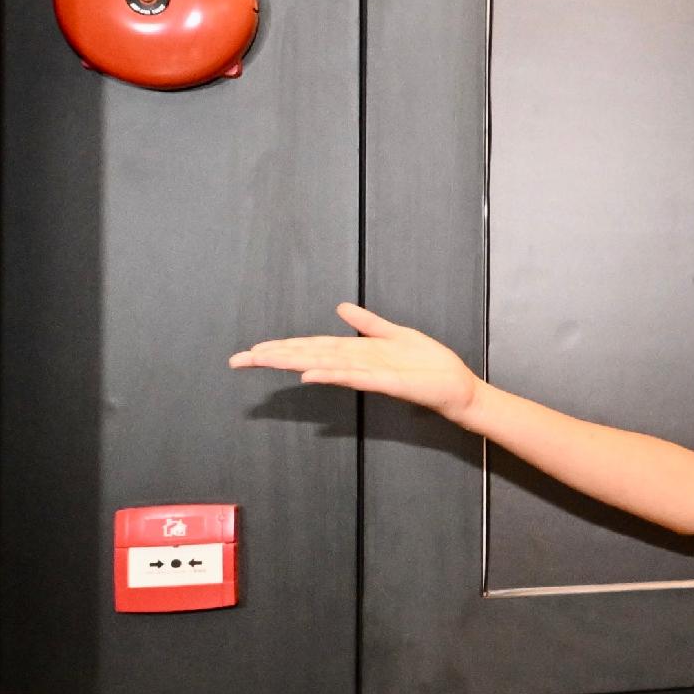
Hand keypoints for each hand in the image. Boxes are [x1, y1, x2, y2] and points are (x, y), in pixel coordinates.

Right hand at [230, 304, 485, 423]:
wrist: (455, 386)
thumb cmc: (428, 365)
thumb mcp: (395, 333)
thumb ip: (366, 322)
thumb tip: (340, 307)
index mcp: (355, 352)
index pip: (311, 346)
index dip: (281, 346)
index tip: (252, 349)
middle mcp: (355, 363)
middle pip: (307, 356)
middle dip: (273, 356)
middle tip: (238, 359)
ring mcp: (367, 373)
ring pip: (322, 365)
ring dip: (292, 361)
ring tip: (263, 358)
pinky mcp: (385, 382)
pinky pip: (353, 377)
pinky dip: (331, 374)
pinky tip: (309, 374)